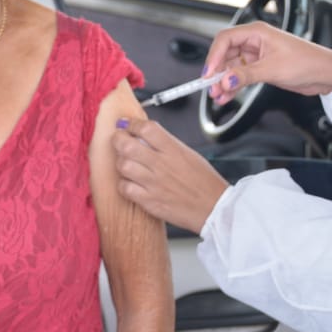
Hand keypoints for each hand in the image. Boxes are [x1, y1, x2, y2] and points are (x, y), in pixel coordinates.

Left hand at [113, 117, 228, 233]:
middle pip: (127, 145)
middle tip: (119, 140)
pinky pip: (125, 189)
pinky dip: (124, 184)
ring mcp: (153, 183)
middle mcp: (161, 165)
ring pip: (123, 166)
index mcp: (173, 150)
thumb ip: (167, 144)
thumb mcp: (189, 154)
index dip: (132, 123)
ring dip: (120, 162)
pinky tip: (130, 183)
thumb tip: (147, 135)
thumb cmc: (204, 182)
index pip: (145, 128)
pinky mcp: (149, 201)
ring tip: (126, 163)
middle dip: (118, 139)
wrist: (213, 208)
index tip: (126, 124)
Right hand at [202, 21, 331, 104]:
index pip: (226, 39)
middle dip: (217, 71)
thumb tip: (225, 80)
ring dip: (224, 80)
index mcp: (257, 32)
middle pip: (226, 53)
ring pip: (232, 66)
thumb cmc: (306, 62)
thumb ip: (246, 75)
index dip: (214, 56)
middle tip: (211, 87)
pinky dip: (234, 84)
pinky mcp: (262, 67)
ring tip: (218, 95)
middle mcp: (255, 40)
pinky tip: (227, 95)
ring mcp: (258, 54)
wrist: (325, 74)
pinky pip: (241, 74)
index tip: (209, 74)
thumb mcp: (272, 69)